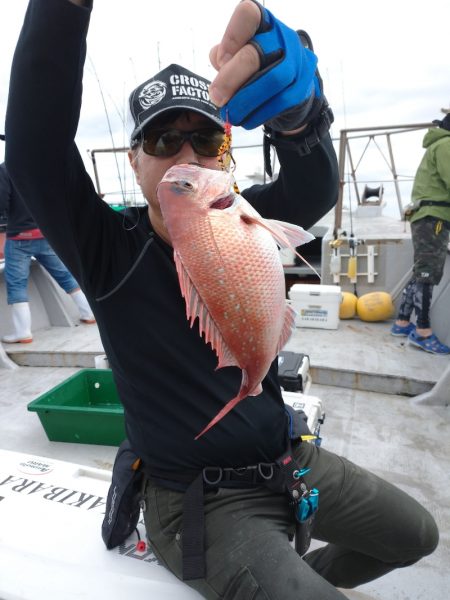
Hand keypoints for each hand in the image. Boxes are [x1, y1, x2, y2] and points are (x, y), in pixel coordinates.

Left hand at [208, 1, 320, 131]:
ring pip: (271, 81)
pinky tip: (245, 120)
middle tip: (216, 97)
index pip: (248, 15)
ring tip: (230, 114)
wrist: (290, 94)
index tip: (221, 61)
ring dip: (245, 101)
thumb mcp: (238, 58)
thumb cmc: (258, 71)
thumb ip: (224, 56)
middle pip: (254, 55)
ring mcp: (296, 63)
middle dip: (230, 80)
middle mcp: (283, 38)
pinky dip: (258, 114)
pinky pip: (279, 103)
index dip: (231, 38)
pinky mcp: (301, 88)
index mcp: (264, 24)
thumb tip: (218, 60)